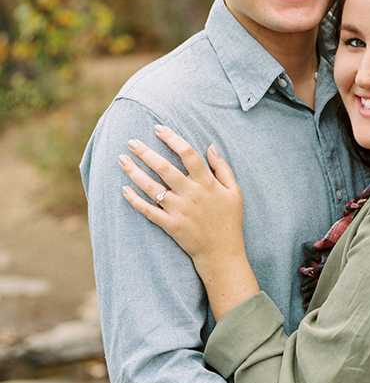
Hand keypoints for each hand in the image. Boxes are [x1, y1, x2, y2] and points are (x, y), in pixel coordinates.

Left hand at [119, 126, 257, 318]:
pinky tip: (124, 190)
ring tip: (122, 160)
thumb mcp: (234, 192)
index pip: (187, 153)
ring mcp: (179, 210)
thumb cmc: (230, 221)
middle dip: (145, 152)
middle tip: (131, 141)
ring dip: (134, 172)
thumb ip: (223, 168)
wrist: (223, 253)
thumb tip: (210, 146)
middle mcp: (191, 194)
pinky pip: (149, 211)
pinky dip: (135, 201)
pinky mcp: (170, 226)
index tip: (158, 128)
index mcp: (207, 183)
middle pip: (164, 167)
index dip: (172, 138)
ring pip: (152, 188)